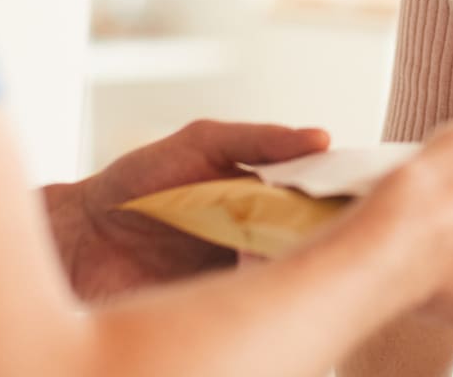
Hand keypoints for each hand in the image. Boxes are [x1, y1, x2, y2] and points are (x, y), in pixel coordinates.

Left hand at [44, 119, 329, 301]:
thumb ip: (260, 139)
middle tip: (345, 232)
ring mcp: (240, 283)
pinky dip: (263, 301)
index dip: (350, 203)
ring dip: (298, 270)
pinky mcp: (215, 315)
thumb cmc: (139, 182)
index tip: (372, 197)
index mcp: (268, 203)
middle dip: (332, 241)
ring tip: (294, 250)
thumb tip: (322, 137)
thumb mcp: (203, 142)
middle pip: (316, 248)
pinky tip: (261, 279)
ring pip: (290, 282)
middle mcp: (262, 245)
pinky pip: (253, 312)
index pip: (324, 206)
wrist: (80, 236)